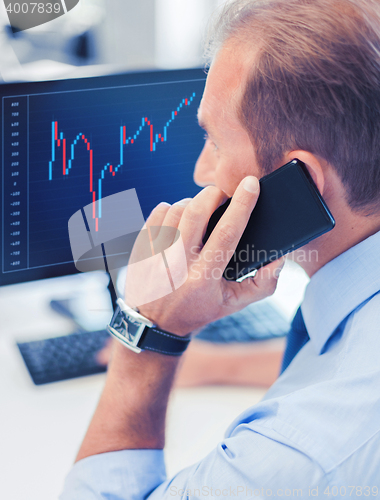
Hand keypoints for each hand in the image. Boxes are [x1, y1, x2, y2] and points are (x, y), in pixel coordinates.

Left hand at [124, 176, 284, 335]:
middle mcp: (177, 264)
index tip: (251, 184)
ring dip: (193, 202)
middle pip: (196, 213)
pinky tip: (179, 218)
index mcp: (204, 277)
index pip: (227, 233)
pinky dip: (172, 208)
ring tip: (201, 210)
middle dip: (214, 194)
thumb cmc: (197, 310)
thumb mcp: (233, 304)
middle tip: (222, 193)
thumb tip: (279, 260)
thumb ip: (262, 285)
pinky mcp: (142, 249)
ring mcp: (156, 255)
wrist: (154, 325)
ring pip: (176, 209)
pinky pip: (157, 213)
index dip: (242, 205)